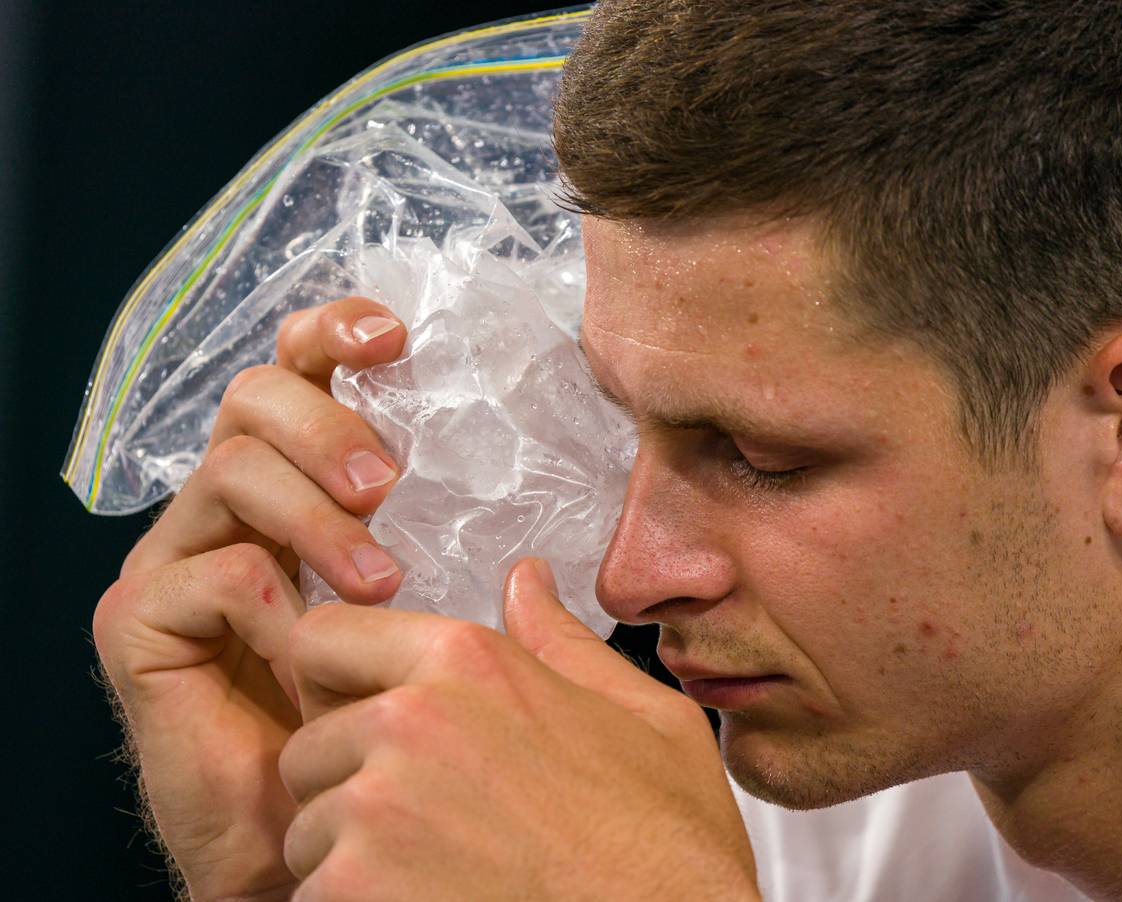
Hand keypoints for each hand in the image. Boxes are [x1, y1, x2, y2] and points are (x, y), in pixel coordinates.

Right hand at [92, 297, 408, 900]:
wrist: (314, 823)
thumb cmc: (375, 712)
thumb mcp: (429, 610)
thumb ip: (454, 546)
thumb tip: (520, 492)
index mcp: (293, 486)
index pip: (294, 373)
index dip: (332, 333)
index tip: (394, 336)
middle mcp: (226, 506)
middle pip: (253, 398)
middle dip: (328, 425)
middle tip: (386, 485)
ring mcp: (176, 558)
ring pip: (233, 471)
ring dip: (317, 519)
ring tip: (380, 580)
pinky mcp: (139, 621)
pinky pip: (209, 572)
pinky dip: (273, 601)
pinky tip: (307, 649)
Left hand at [279, 559, 759, 900]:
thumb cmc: (664, 848)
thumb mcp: (644, 718)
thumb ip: (563, 640)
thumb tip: (527, 581)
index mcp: (468, 663)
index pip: (323, 638)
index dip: (332, 680)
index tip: (357, 713)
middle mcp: (409, 722)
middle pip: (308, 745)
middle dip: (344, 780)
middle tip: (416, 817)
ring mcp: (376, 813)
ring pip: (308, 830)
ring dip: (350, 854)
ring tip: (435, 870)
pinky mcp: (358, 893)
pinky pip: (315, 894)